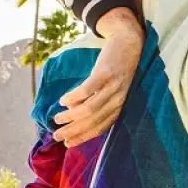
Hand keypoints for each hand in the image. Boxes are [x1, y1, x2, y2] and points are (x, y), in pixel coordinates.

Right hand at [52, 7, 143, 146]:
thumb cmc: (119, 68)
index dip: (84, 136)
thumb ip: (100, 102)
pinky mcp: (105, 73)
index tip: (68, 144)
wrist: (129, 43)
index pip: (102, 126)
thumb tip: (74, 113)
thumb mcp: (114, 89)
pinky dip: (74, 98)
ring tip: (57, 119)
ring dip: (71, 117)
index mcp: (121, 104)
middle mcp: (119, 98)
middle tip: (57, 136)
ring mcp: (113, 86)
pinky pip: (87, 90)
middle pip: (94, 120)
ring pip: (89, 108)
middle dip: (73, 131)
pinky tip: (63, 101)